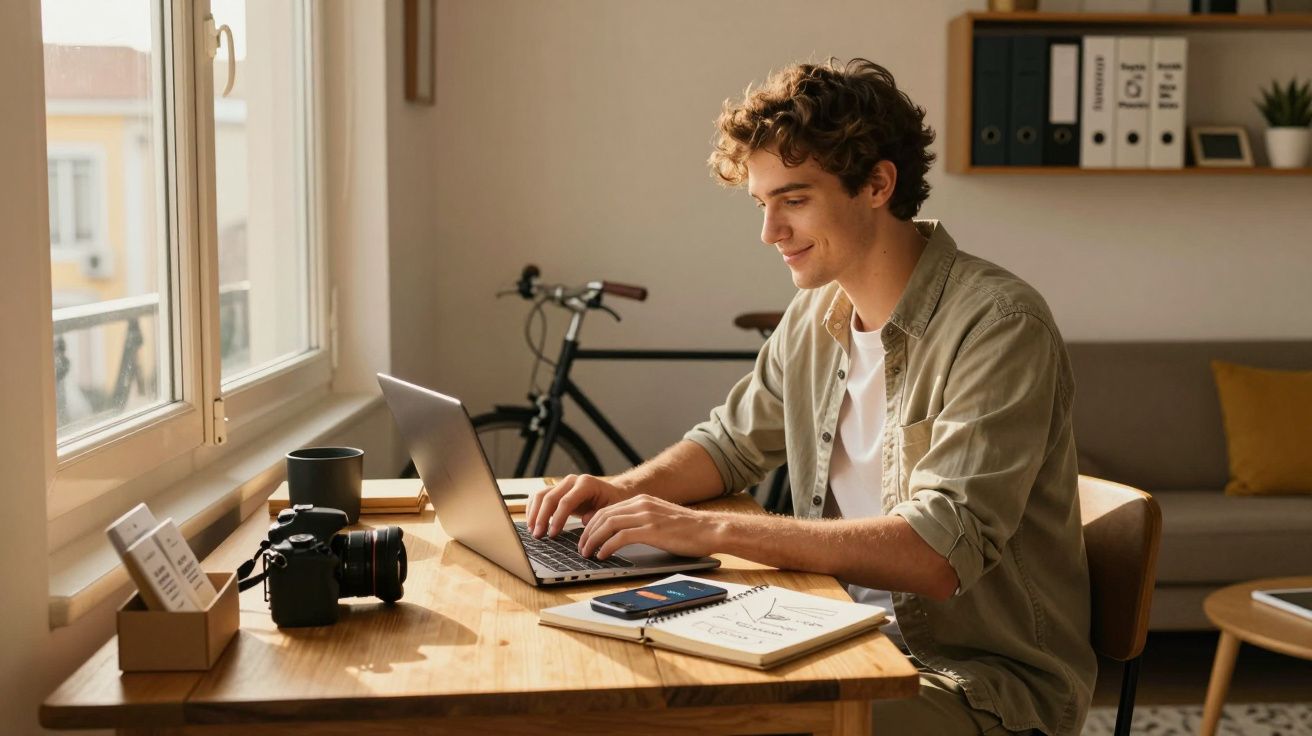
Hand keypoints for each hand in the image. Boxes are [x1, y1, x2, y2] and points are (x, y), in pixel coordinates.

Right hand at [526, 474, 630, 537]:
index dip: (557, 518)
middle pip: (549, 497)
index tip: (552, 534)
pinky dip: (533, 510)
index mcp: (586, 484)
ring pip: (540, 496)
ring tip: (533, 532)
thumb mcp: (610, 510)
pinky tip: (532, 524)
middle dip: (541, 518)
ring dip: (534, 514)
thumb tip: (585, 521)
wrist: (610, 493)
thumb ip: (599, 515)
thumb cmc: (611, 503)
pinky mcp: (556, 490)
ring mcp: (562, 484)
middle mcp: (571, 481)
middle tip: (538, 536)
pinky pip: (539, 497)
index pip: (566, 501)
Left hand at [577, 494, 726, 559]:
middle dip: (588, 533)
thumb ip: (642, 520)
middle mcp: (642, 504)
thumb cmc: (689, 529)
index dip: (592, 524)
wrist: (710, 529)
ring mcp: (646, 516)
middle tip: (581, 548)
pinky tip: (603, 555)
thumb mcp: (660, 518)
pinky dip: (607, 546)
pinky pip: (620, 537)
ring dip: (593, 540)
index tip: (585, 536)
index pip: (607, 509)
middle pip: (603, 515)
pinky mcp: (651, 531)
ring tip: (587, 553)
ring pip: (608, 524)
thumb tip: (622, 534)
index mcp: (643, 500)